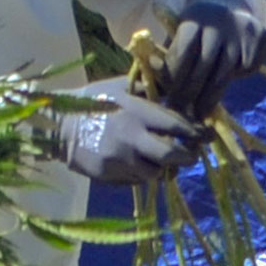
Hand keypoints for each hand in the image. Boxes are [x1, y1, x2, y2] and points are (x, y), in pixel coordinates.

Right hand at [47, 80, 204, 184]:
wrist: (58, 125)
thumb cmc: (92, 100)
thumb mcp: (120, 86)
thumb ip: (148, 89)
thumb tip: (176, 85)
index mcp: (137, 113)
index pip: (176, 125)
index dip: (196, 132)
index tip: (207, 134)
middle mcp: (132, 139)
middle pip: (172, 156)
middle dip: (187, 157)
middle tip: (192, 155)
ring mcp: (120, 160)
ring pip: (155, 173)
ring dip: (163, 168)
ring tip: (163, 160)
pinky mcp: (109, 176)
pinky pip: (136, 180)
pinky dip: (143, 174)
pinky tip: (139, 165)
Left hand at [158, 0, 265, 119]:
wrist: (235, 13)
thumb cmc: (200, 35)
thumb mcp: (184, 38)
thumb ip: (172, 61)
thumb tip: (157, 91)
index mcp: (194, 20)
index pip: (183, 52)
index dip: (175, 78)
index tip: (169, 98)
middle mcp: (218, 23)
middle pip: (203, 65)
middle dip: (191, 92)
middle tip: (183, 112)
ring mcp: (239, 31)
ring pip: (224, 73)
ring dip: (210, 97)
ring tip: (199, 113)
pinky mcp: (258, 38)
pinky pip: (245, 68)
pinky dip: (237, 78)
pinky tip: (227, 82)